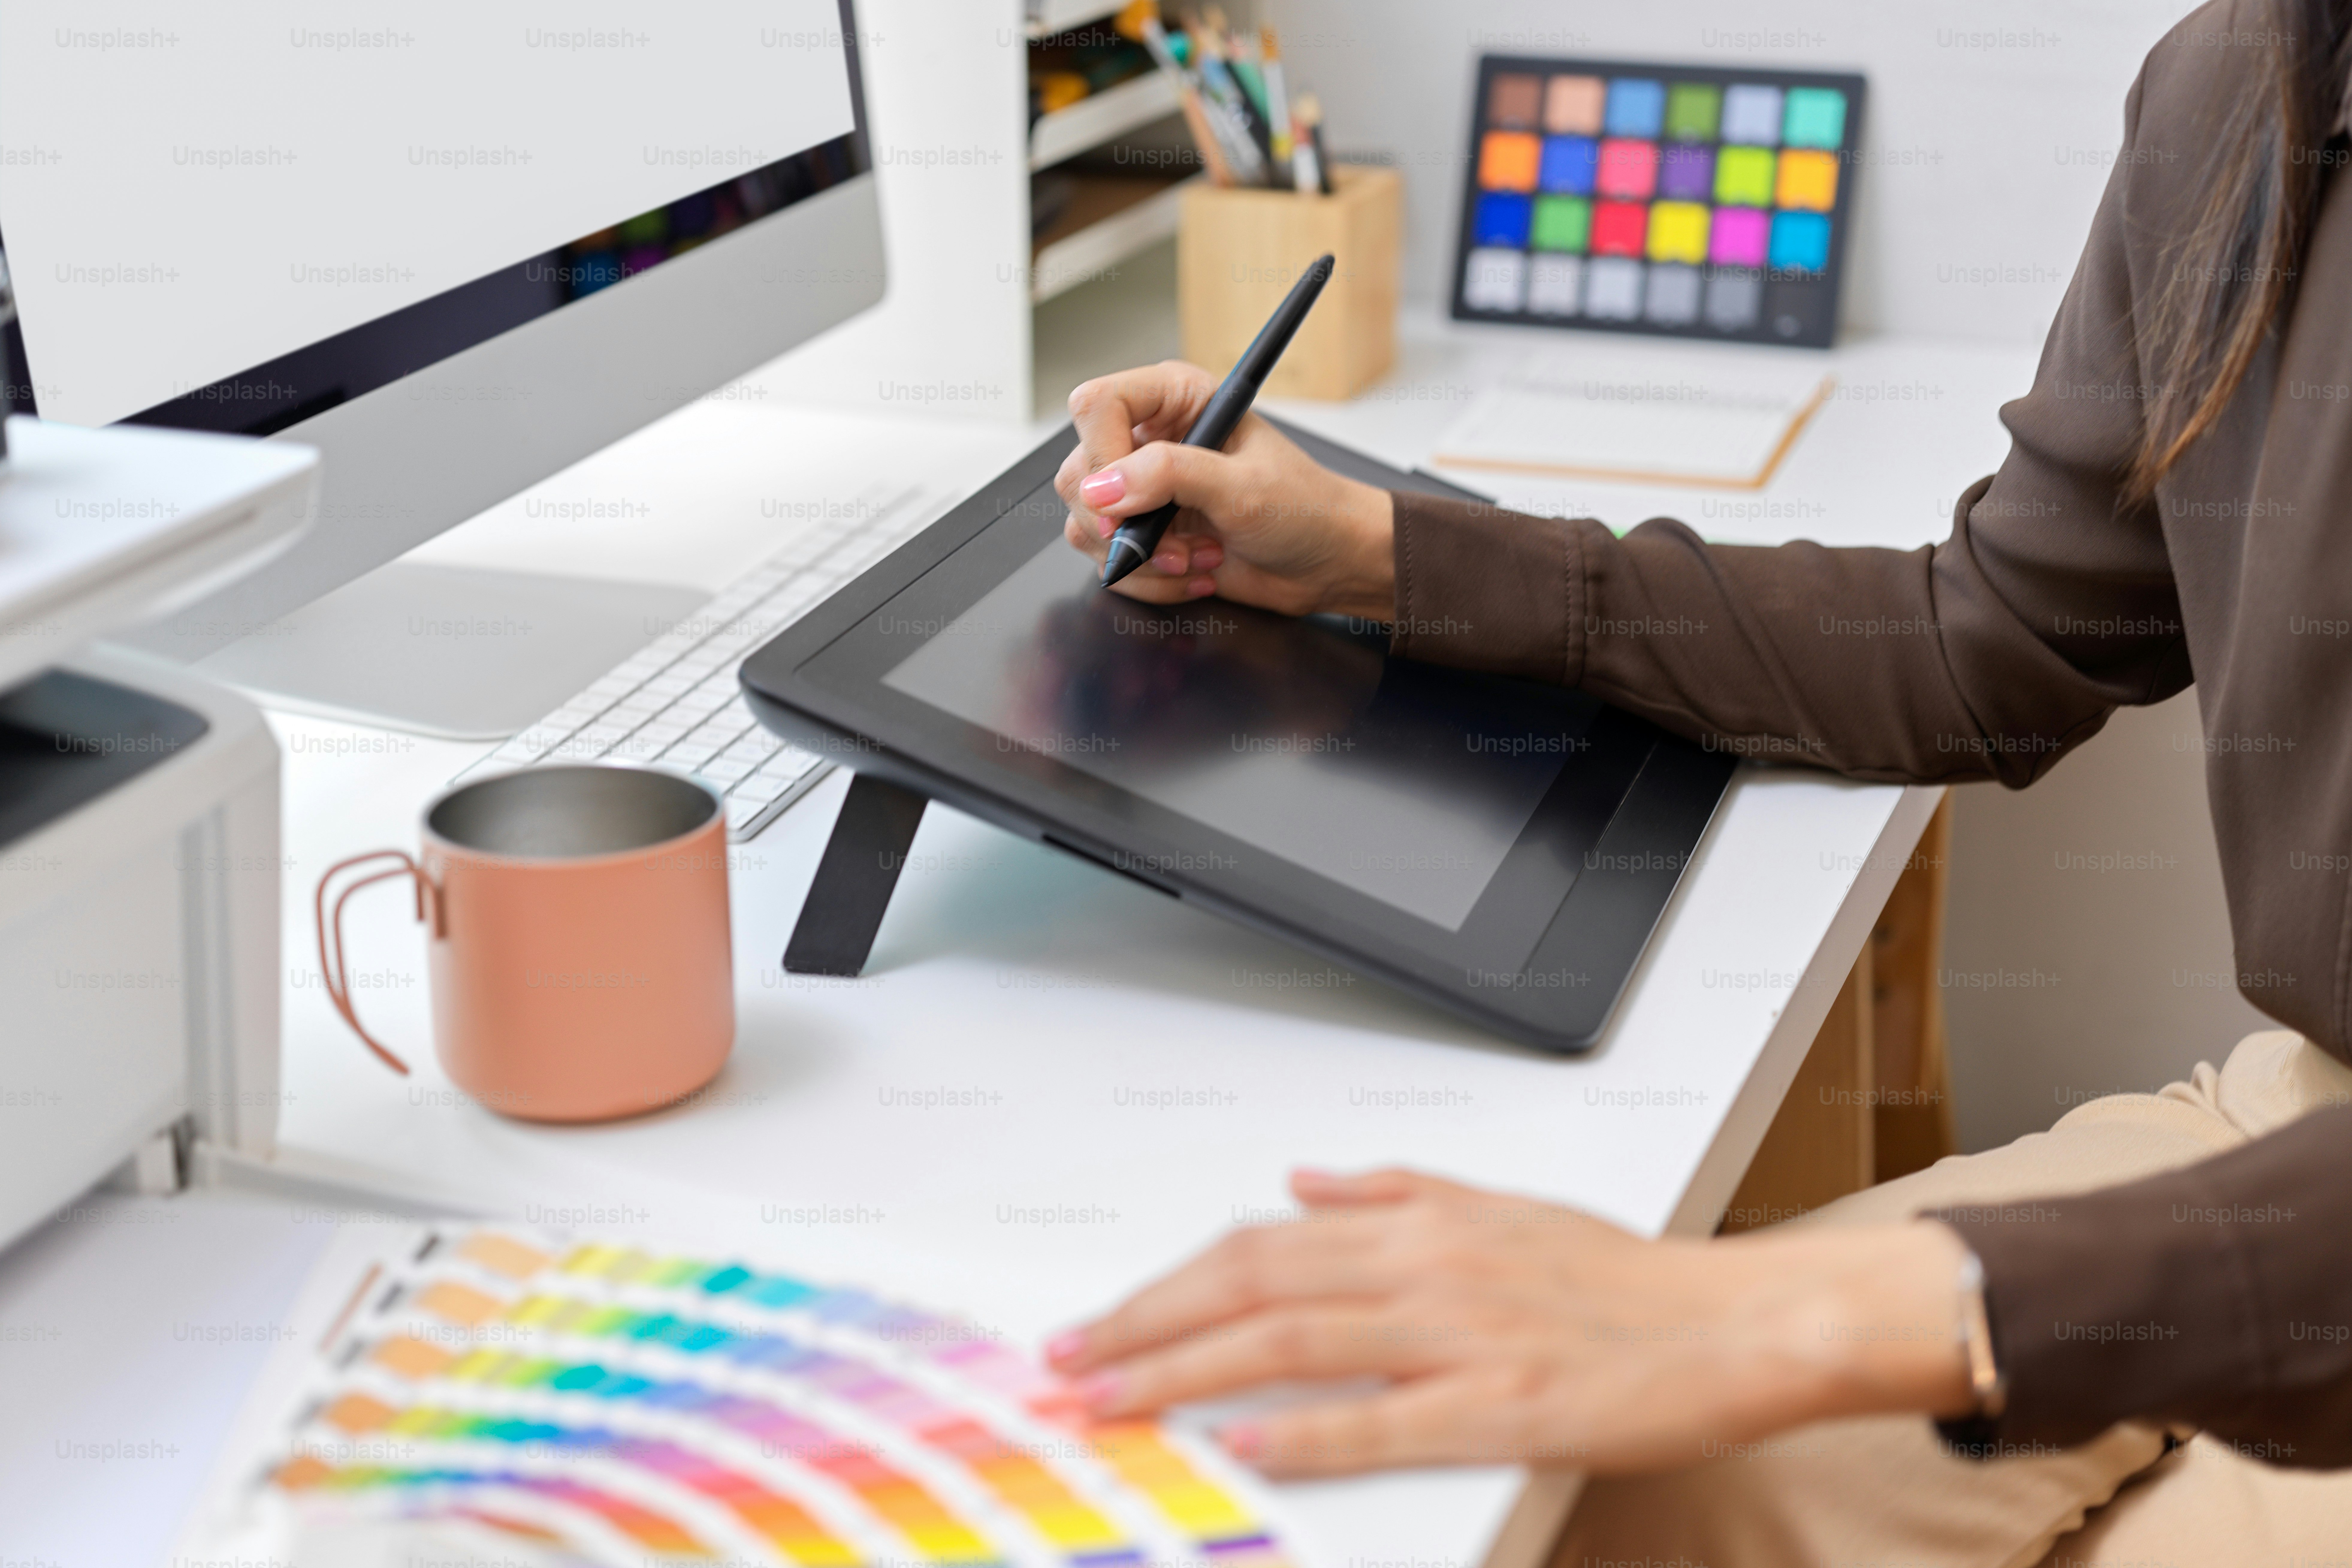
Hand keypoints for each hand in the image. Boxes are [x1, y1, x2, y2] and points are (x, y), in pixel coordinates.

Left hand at [1046, 1168, 1975, 1476]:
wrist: (1732, 1324)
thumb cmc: (1619, 1279)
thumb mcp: (1499, 1207)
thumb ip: (1390, 1189)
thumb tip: (1300, 1177)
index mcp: (1421, 1226)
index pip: (1258, 1247)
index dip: (1168, 1282)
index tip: (1104, 1317)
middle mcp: (1426, 1269)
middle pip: (1251, 1289)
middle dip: (1146, 1326)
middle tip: (1070, 1362)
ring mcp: (1461, 1337)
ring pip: (1292, 1345)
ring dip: (1188, 1371)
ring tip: (1113, 1398)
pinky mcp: (1501, 1403)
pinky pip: (1380, 1419)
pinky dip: (1302, 1430)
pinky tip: (1241, 1442)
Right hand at [1056, 361, 1396, 619]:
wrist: (1327, 564)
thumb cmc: (1305, 509)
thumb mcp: (1243, 485)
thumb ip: (1169, 476)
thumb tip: (1103, 489)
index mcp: (1176, 400)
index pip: (1097, 406)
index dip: (1101, 454)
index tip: (1124, 498)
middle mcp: (1150, 440)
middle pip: (1081, 471)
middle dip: (1122, 521)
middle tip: (1170, 540)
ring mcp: (1144, 491)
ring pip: (1086, 522)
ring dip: (1140, 556)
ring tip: (1196, 556)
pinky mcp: (1145, 535)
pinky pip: (1107, 560)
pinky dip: (1148, 579)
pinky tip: (1194, 572)